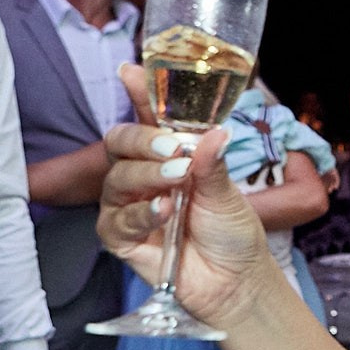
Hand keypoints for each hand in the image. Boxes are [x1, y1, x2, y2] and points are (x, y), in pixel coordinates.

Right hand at [96, 65, 283, 333]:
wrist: (235, 278)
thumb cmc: (231, 231)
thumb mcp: (227, 190)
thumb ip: (214, 161)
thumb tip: (213, 132)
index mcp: (169, 155)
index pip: (148, 118)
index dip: (138, 93)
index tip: (130, 72)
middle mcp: (143, 175)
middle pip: (120, 142)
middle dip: (143, 140)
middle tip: (173, 149)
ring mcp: (127, 204)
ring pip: (116, 178)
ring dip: (147, 176)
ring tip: (177, 182)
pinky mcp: (120, 237)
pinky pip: (115, 219)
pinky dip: (139, 213)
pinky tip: (162, 213)